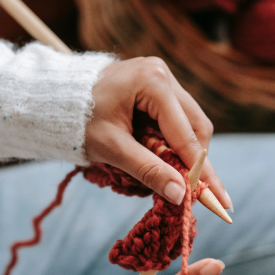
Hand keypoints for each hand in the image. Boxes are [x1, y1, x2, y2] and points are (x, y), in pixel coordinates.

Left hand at [86, 57, 231, 208]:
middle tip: (201, 195)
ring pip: (190, 123)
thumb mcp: (112, 148)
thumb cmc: (78, 121)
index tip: (219, 200)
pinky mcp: (156, 86)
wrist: (55, 99)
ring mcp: (161, 77)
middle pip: (196, 126)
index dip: (202, 170)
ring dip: (184, 153)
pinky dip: (173, 142)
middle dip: (197, 162)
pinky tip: (164, 159)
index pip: (186, 135)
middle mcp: (163, 74)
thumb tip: (181, 196)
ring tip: (177, 178)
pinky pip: (176, 119)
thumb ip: (147, 170)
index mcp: (153, 82)